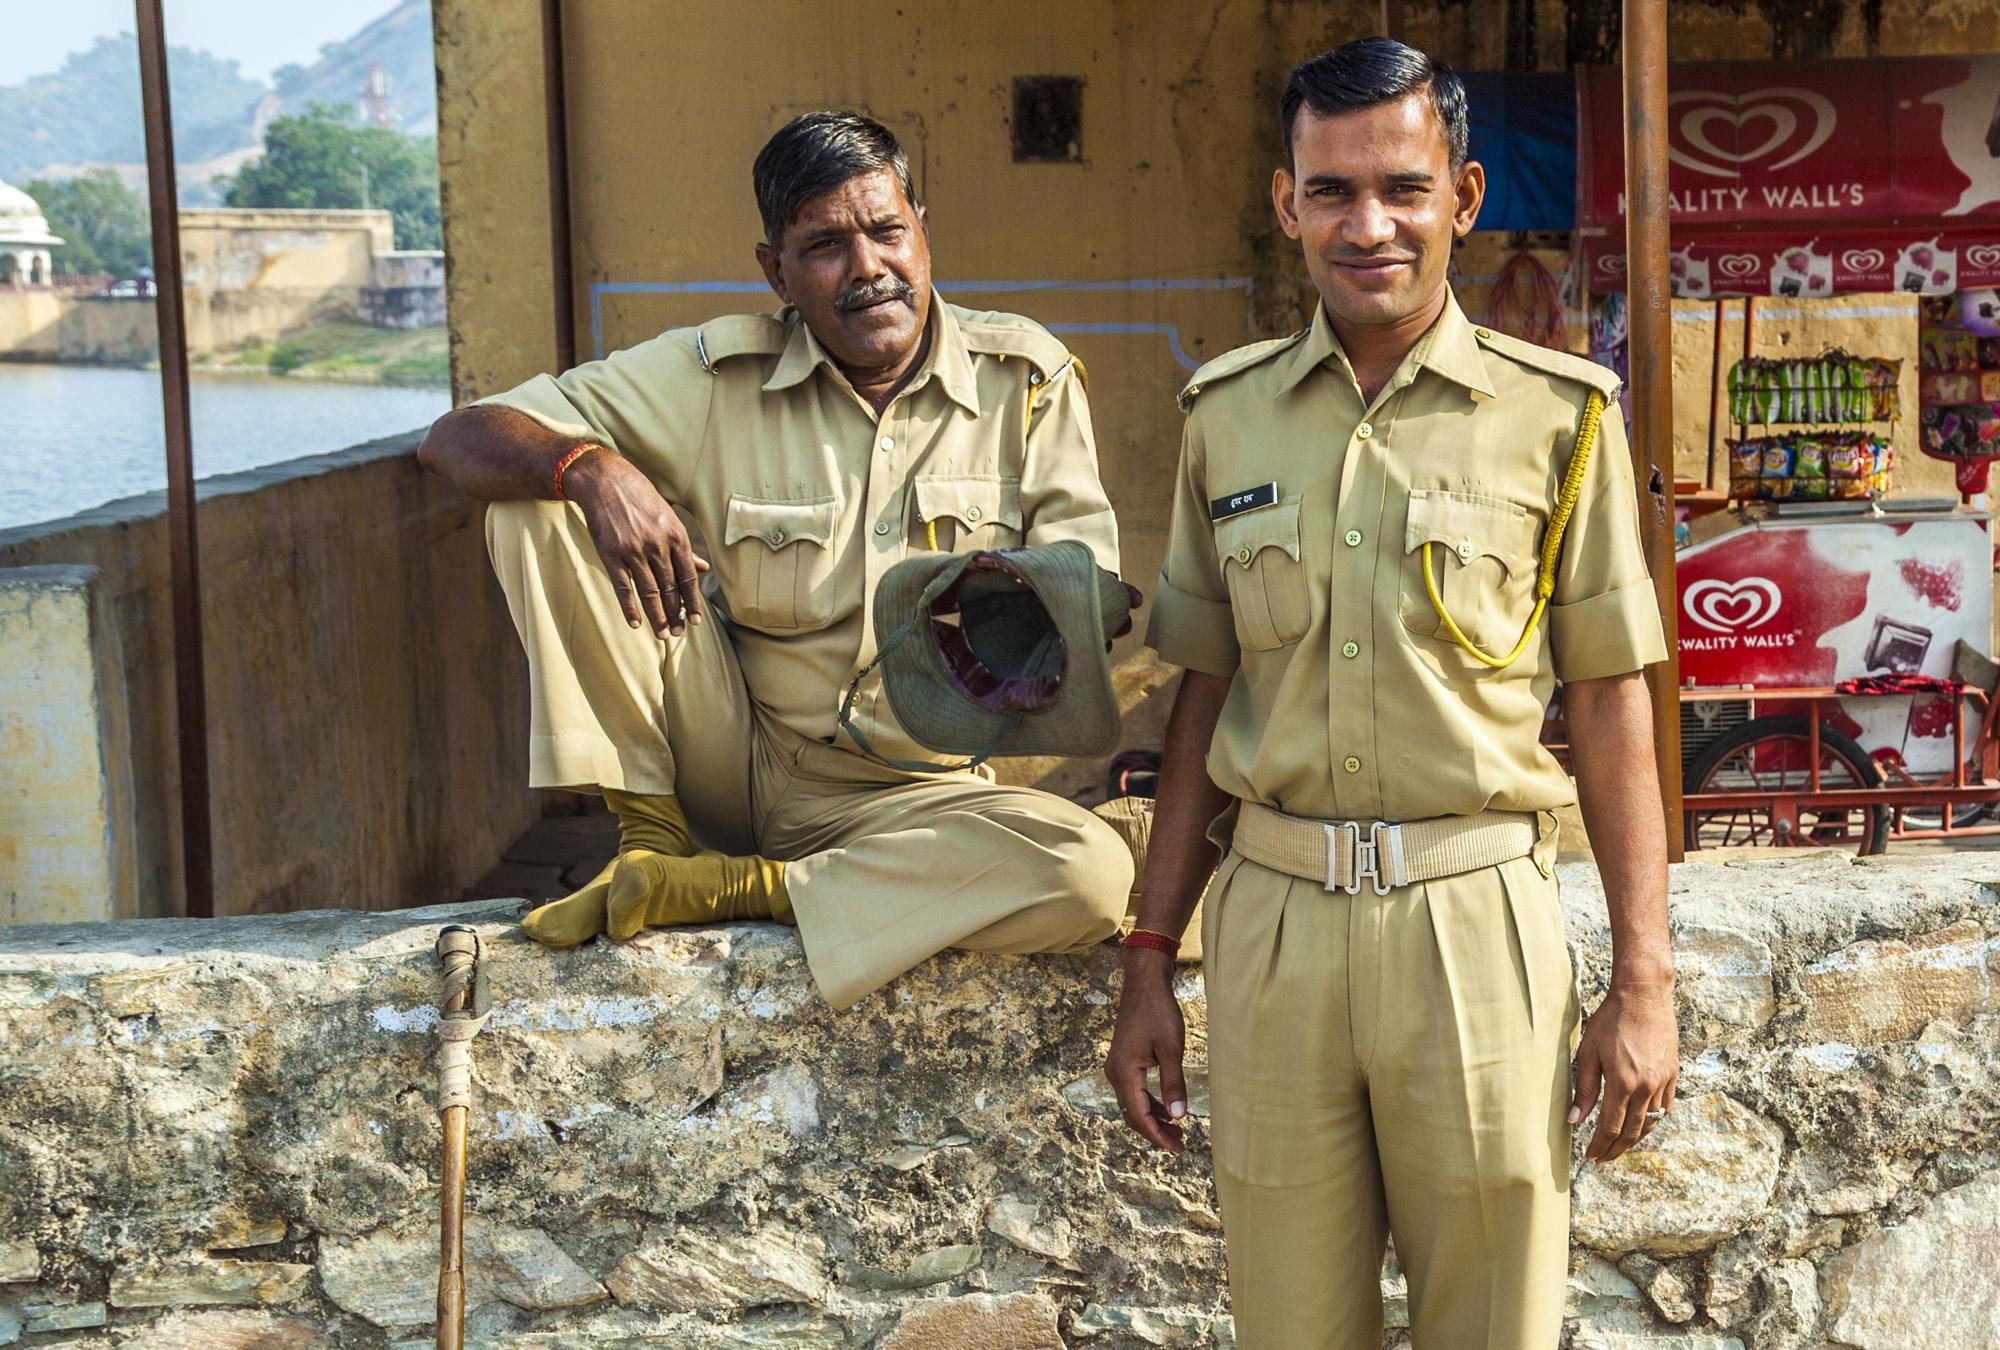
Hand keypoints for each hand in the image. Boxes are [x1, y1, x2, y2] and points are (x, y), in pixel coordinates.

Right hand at [565, 451, 707, 635]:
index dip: (692, 602)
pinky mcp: (611, 554)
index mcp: (676, 536)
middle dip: (675, 615)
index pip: (688, 577)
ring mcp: (633, 551)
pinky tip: (635, 623)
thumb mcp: (669, 518)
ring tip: (662, 634)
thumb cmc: (640, 498)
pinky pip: (623, 587)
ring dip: (657, 617)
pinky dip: (629, 608)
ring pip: (649, 592)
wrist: (604, 481)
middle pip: (670, 589)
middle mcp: (657, 545)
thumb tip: (704, 569)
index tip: (695, 621)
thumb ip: (685, 547)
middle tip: (677, 634)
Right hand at [1105, 952, 1188, 1153]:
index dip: (1158, 1135)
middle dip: (1155, 1131)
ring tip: (1177, 1131)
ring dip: (1153, 1118)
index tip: (1177, 1148)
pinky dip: (1149, 1103)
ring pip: (1132, 1104)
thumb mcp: (1171, 1049)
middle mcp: (1115, 1073)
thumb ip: (1174, 1084)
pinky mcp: (1123, 1061)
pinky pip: (1133, 1091)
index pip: (1139, 1115)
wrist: (1144, 985)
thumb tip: (1179, 1116)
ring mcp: (1117, 1067)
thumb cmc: (1158, 1012)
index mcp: (1124, 1072)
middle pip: (1133, 1114)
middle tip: (1180, 1144)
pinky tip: (1166, 1108)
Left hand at [1571, 977, 1678, 1162]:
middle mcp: (1647, 1087)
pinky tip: (1642, 1124)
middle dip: (1615, 1149)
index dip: (1599, 1146)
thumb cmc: (1610, 1021)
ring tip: (1619, 1146)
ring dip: (1635, 1139)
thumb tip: (1575, 1121)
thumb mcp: (1589, 1053)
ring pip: (1651, 1123)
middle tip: (1602, 1159)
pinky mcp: (1673, 1074)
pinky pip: (1666, 1108)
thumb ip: (1583, 1089)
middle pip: (1632, 1131)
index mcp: (1623, 1083)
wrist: (1643, 997)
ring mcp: (1663, 1081)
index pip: (1610, 1127)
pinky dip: (1653, 1121)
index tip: (1589, 1157)